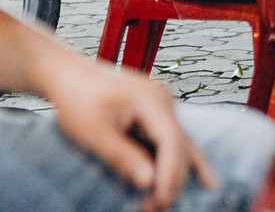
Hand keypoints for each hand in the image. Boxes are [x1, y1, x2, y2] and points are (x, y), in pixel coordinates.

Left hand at [36, 52, 214, 211]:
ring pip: (181, 142)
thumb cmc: (79, 103)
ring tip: (186, 196)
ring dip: (177, 172)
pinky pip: (172, 139)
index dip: (170, 174)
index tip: (160, 201)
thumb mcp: (95, 134)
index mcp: (151, 101)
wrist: (71, 76)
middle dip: (173, 178)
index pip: (171, 141)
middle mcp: (164, 101)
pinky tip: (203, 176)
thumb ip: (123, 157)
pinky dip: (178, 159)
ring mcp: (163, 105)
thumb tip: (149, 182)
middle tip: (157, 209)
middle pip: (180, 144)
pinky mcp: (156, 113)